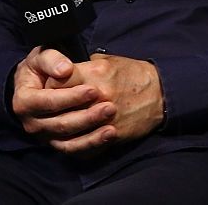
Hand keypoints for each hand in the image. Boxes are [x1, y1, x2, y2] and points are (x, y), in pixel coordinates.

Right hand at [10, 47, 118, 151]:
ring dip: (92, 134)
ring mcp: (44, 136)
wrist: (36, 85)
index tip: (93, 90)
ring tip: (112, 124)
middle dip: (87, 117)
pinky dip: (92, 145)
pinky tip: (108, 136)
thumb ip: (52, 59)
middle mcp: (32, 123)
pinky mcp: (57, 144)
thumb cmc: (40, 68)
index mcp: (24, 102)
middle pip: (61, 124)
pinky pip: (74, 150)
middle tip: (110, 107)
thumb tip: (64, 70)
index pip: (48, 101)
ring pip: (68, 142)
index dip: (71, 97)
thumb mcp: (40, 56)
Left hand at [45, 53, 164, 153]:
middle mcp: (97, 97)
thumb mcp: (108, 60)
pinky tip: (68, 139)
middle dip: (50, 107)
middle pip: (59, 107)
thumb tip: (64, 69)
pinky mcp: (110, 136)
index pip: (57, 80)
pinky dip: (74, 146)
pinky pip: (84, 148)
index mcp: (95, 73)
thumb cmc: (133, 74)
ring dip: (58, 128)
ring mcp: (103, 120)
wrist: (160, 94)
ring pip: (67, 131)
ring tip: (56, 122)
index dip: (49, 82)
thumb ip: (84, 65)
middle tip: (47, 106)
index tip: (48, 84)